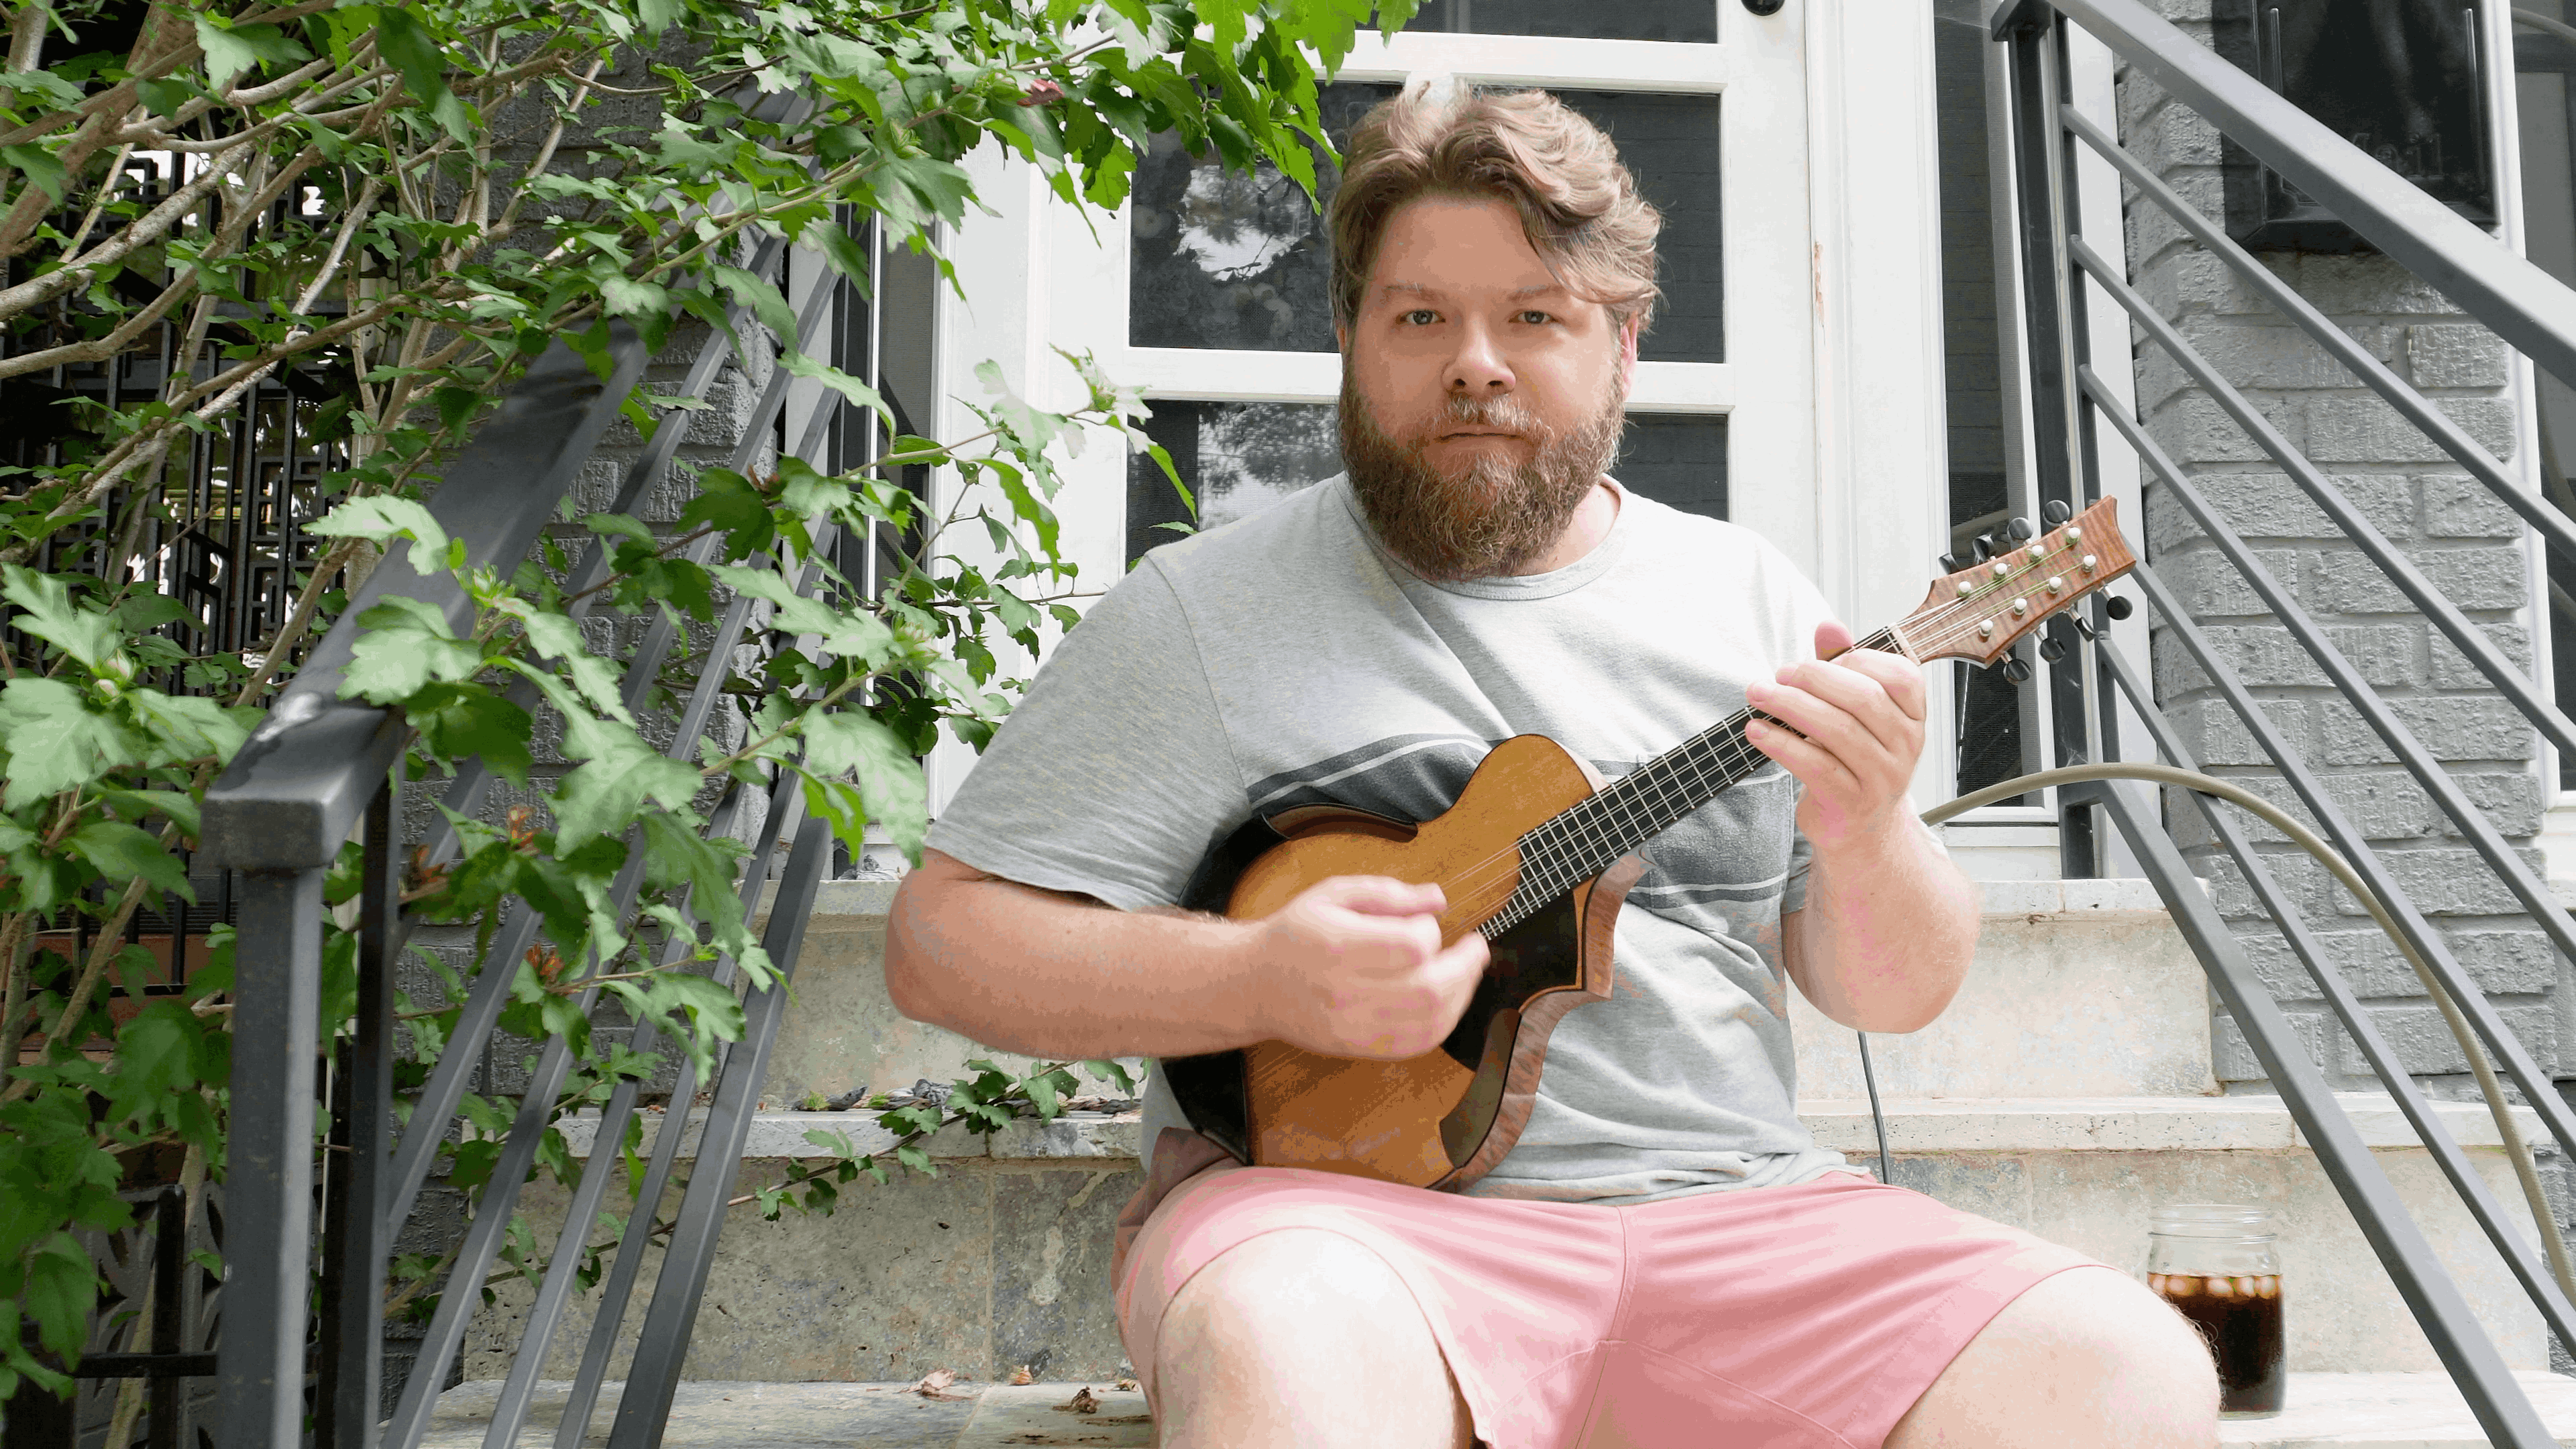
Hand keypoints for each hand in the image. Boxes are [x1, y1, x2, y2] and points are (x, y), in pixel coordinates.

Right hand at [1248, 875, 1490, 1059]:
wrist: (1255, 985)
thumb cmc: (1296, 933)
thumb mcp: (1332, 894)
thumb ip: (1387, 893)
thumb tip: (1439, 898)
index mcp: (1337, 947)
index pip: (1411, 946)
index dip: (1430, 932)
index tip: (1424, 923)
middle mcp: (1345, 992)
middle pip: (1429, 990)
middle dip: (1466, 967)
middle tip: (1476, 947)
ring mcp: (1353, 1027)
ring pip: (1430, 1023)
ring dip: (1462, 996)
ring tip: (1467, 973)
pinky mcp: (1359, 1048)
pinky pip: (1417, 1045)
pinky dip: (1444, 1023)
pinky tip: (1448, 1001)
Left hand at [1743, 620, 1926, 856]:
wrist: (1859, 828)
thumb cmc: (1851, 757)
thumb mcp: (1851, 711)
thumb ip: (1842, 665)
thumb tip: (1829, 625)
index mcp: (1912, 716)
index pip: (1900, 674)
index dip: (1855, 659)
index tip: (1816, 661)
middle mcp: (1906, 745)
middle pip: (1863, 699)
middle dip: (1813, 678)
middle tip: (1778, 674)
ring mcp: (1882, 777)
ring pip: (1838, 731)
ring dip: (1790, 706)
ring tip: (1758, 695)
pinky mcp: (1852, 803)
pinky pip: (1817, 766)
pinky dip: (1782, 744)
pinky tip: (1757, 730)